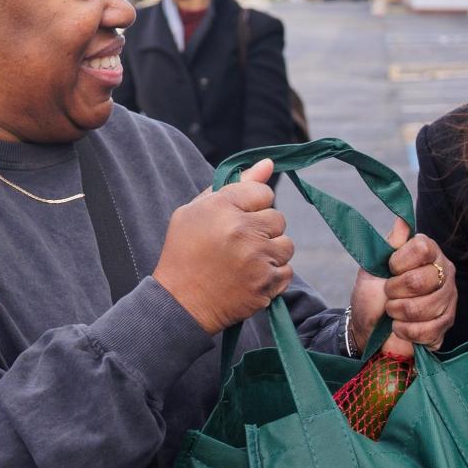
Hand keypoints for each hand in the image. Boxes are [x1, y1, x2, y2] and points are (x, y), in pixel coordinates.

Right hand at [155, 158, 293, 333]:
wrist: (180, 304)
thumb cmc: (186, 252)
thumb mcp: (197, 211)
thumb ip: (235, 184)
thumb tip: (269, 163)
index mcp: (221, 207)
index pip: (263, 192)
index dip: (252, 207)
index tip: (236, 221)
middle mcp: (242, 231)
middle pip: (278, 218)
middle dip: (262, 230)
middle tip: (237, 245)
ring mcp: (256, 259)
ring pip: (287, 244)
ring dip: (270, 253)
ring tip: (244, 262)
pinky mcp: (266, 284)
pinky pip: (287, 270)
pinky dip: (272, 275)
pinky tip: (250, 278)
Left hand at [347, 216, 456, 358]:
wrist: (369, 329)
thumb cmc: (372, 296)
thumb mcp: (373, 267)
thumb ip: (390, 244)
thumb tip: (402, 221)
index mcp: (427, 252)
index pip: (421, 248)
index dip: (399, 262)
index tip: (389, 270)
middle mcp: (443, 271)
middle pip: (422, 279)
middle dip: (395, 292)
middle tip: (389, 294)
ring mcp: (449, 297)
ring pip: (424, 307)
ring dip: (398, 313)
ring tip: (393, 312)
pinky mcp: (447, 323)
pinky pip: (429, 329)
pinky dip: (407, 331)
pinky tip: (401, 327)